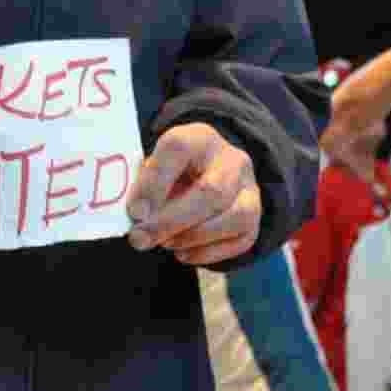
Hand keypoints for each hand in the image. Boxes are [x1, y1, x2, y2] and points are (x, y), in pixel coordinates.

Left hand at [126, 123, 260, 264]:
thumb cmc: (170, 171)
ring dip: (192, 238)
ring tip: (163, 243)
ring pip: (233, 217)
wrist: (207, 170)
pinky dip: (208, 252)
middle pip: (210, 192)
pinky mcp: (256, 214)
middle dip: (170, 222)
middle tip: (140, 239)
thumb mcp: (152, 166)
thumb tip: (138, 217)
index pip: (178, 149)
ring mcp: (249, 186)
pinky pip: (241, 239)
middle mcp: (230, 159)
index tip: (134, 213)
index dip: (154, 183)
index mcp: (197, 137)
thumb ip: (143, 186)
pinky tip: (183, 253)